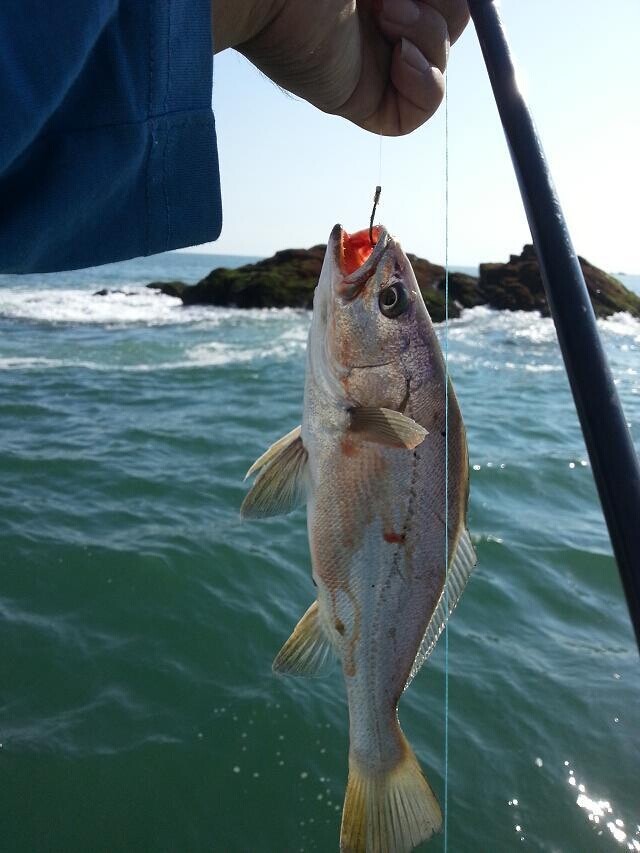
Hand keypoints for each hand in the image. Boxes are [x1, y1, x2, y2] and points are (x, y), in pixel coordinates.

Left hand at [212, 0, 468, 135]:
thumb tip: (476, 1)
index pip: (444, 3)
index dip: (449, 1)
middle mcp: (382, 21)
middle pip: (451, 21)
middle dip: (438, 6)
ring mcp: (375, 63)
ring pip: (441, 58)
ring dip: (428, 32)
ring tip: (384, 13)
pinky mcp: (367, 103)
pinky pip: (423, 107)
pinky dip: (426, 83)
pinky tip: (399, 58)